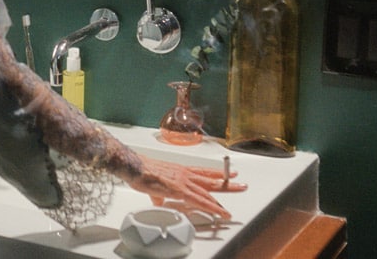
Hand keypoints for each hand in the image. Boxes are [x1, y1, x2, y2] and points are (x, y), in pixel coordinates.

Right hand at [129, 157, 245, 219]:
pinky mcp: (179, 189)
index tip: (228, 175)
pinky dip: (211, 206)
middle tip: (241, 184)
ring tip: (235, 198)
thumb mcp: (154, 184)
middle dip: (227, 184)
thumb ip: (160, 194)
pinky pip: (199, 200)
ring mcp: (184, 181)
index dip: (217, 175)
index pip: (204, 173)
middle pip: (211, 180)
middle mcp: (185, 174)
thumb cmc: (142, 171)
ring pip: (208, 191)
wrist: (135, 166)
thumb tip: (159, 200)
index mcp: (181, 171)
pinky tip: (219, 210)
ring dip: (223, 196)